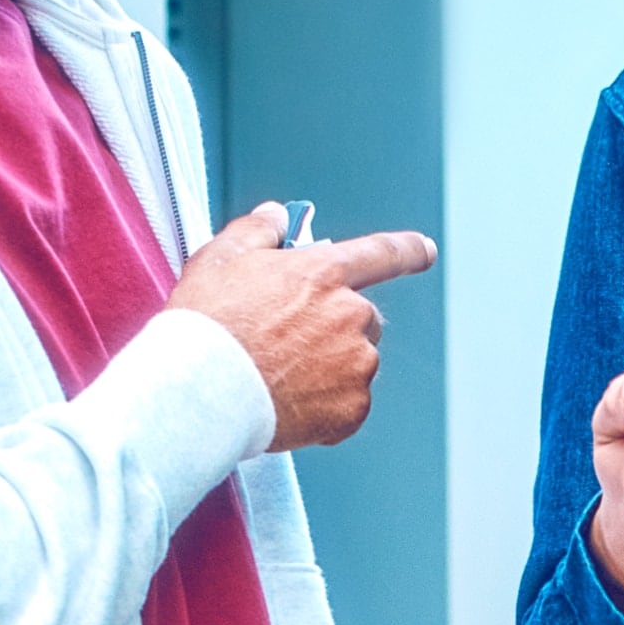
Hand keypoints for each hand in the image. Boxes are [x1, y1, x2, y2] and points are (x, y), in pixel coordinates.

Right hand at [165, 202, 436, 449]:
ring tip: (279, 376)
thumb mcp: (221, 258)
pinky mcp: (352, 408)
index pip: (381, 253)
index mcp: (324, 273)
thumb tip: (276, 216)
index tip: (425, 250)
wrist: (198, 391)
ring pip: (356, 362)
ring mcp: (356, 363)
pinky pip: (349, 405)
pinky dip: (326, 407)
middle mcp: (351, 314)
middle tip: (287, 344)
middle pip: (361, 317)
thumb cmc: (206, 324)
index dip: (406, 250)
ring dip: (331, 368)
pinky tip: (288, 403)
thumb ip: (257, 230)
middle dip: (335, 327)